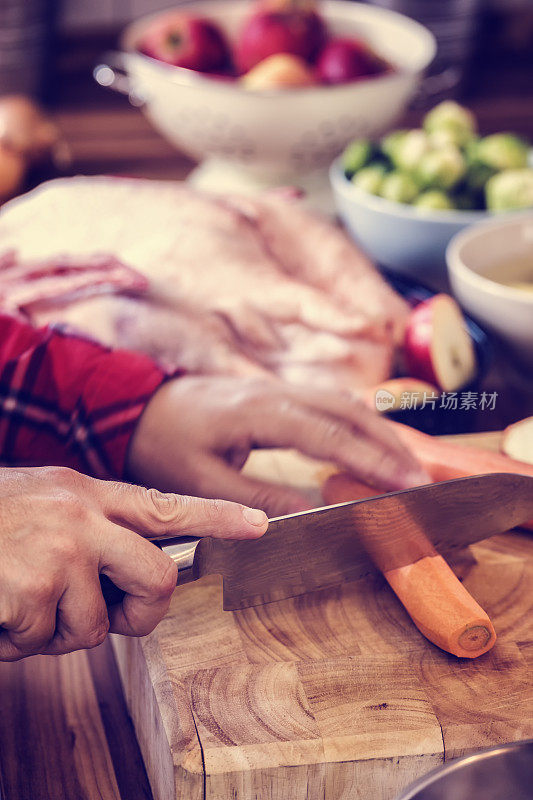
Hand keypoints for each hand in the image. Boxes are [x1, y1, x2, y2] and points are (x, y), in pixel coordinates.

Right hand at [0, 466, 267, 660]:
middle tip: (113, 618)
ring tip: (20, 600)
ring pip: (96, 625)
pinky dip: (19, 639)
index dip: (218, 518)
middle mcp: (81, 518)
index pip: (168, 505)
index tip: (261, 525)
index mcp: (86, 492)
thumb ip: (91, 526)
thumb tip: (130, 571)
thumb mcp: (43, 503)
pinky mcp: (31, 591)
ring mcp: (58, 553)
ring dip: (57, 630)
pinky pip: (46, 642)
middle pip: (158, 577)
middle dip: (140, 613)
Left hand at [128, 376, 430, 516]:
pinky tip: (370, 443)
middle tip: (421, 479)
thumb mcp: (201, 481)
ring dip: (378, 432)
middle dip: (389, 444)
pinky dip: (357, 424)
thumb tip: (310, 513)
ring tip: (405, 466)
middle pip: (348, 411)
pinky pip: (328, 404)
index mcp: (259, 411)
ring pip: (343, 403)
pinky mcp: (276, 393)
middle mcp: (276, 392)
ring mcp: (277, 387)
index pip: (331, 434)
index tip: (406, 483)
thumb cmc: (165, 446)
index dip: (372, 459)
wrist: (138, 408)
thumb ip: (255, 498)